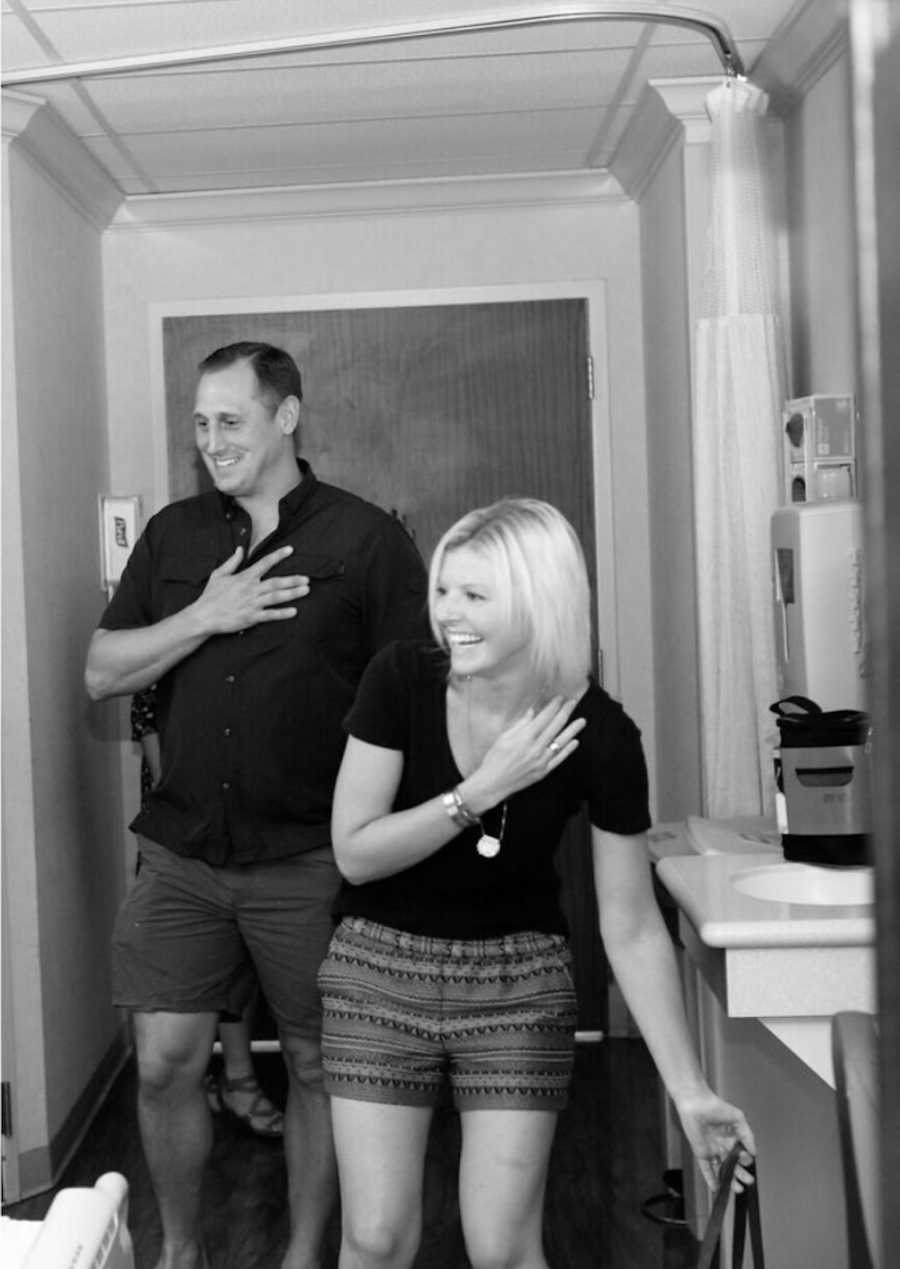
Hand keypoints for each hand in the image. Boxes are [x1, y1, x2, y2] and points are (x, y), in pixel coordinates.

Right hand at [194, 545, 309, 634]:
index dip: (278, 556)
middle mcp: (251, 589)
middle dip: (293, 580)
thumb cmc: (211, 595)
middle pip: (276, 582)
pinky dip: (282, 614)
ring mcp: (252, 604)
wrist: (204, 616)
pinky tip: (294, 611)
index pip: (264, 563)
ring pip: (276, 597)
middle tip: (307, 578)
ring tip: (306, 590)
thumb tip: (241, 549)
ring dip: (292, 594)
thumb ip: (232, 562)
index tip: (291, 549)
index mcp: (244, 577)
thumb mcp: (219, 574)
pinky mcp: (251, 618)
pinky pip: (270, 615)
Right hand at [472, 697, 586, 803]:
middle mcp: (536, 748)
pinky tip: (575, 741)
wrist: (493, 783)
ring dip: (573, 730)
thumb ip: (521, 724)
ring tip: (582, 721)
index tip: (560, 697)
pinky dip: (568, 750)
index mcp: (525, 737)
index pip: (544, 717)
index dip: (553, 706)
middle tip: (573, 703)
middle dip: (565, 713)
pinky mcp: (544, 771)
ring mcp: (542, 760)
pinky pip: (559, 758)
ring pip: (561, 742)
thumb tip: (533, 711)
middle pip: (555, 726)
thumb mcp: (504, 737)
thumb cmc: (495, 758)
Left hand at [675, 1090, 756, 1191]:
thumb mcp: (738, 1119)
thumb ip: (748, 1136)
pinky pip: (706, 1169)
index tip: (746, 1159)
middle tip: (748, 1181)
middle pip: (734, 1166)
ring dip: (730, 1181)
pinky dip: (711, 1179)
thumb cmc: (716, 1106)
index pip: (741, 1155)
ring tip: (738, 1189)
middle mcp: (723, 1146)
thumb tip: (754, 1152)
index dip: (745, 1160)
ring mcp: (712, 1151)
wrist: (696, 1103)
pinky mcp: (701, 1153)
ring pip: (722, 1170)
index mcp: (732, 1138)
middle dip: (742, 1175)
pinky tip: (716, 1188)